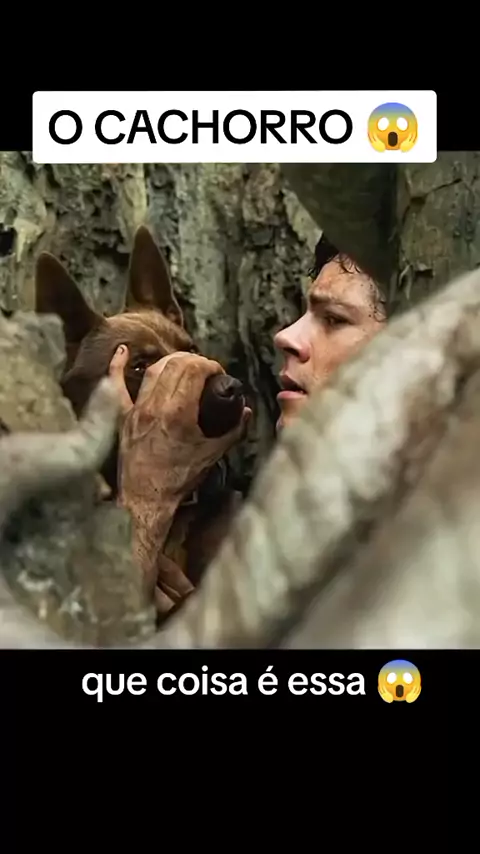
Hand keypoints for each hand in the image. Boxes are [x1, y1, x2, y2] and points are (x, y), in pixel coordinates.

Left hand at [109, 345, 251, 507]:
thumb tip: (245, 412)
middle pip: (176, 364)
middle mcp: (156, 407)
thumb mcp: (213, 454)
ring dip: (171, 361)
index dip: (210, 365)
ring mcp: (137, 410)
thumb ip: (233, 430)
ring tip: (183, 364)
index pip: (195, 370)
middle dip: (195, 360)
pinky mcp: (123, 417)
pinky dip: (118, 365)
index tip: (217, 372)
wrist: (146, 498)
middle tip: (205, 369)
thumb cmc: (178, 479)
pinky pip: (116, 386)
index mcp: (179, 414)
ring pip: (154, 370)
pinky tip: (122, 350)